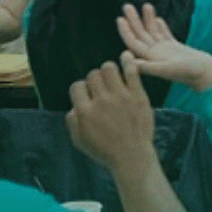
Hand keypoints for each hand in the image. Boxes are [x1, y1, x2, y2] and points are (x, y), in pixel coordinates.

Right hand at [64, 56, 157, 172]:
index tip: (88, 94)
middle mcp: (101, 100)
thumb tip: (73, 107)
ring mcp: (121, 97)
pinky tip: (127, 56)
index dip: (81, 89)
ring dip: (109, 70)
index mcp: (85, 111)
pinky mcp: (138, 96)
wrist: (132, 156)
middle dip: (95, 80)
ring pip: (109, 68)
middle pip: (93, 75)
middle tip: (102, 88)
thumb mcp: (79, 140)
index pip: (77, 86)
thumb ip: (72, 121)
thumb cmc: (105, 150)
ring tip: (113, 77)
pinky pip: (132, 72)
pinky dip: (128, 61)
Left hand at [116, 3, 211, 91]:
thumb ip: (149, 66)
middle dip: (134, 20)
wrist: (206, 74)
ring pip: (153, 32)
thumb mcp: (168, 69)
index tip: (120, 18)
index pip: (134, 43)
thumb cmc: (189, 73)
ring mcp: (165, 50)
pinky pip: (165, 34)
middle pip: (141, 35)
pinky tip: (157, 18)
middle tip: (126, 6)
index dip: (126, 31)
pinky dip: (160, 26)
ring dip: (147, 19)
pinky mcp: (175, 48)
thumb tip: (130, 62)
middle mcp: (155, 54)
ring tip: (145, 5)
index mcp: (151, 59)